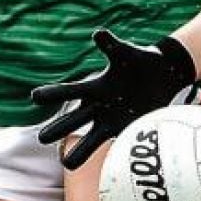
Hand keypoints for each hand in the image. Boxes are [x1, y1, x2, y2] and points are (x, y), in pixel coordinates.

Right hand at [31, 28, 195, 169]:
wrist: (165, 75)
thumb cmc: (141, 60)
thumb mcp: (126, 53)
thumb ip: (112, 46)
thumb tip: (98, 33)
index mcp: (95, 87)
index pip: (68, 91)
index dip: (52, 94)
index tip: (35, 96)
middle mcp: (98, 107)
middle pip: (71, 120)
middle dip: (57, 128)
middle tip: (42, 137)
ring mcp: (110, 121)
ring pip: (89, 140)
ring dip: (79, 151)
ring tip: (67, 164)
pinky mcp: (126, 131)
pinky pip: (115, 146)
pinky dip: (110, 155)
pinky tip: (106, 166)